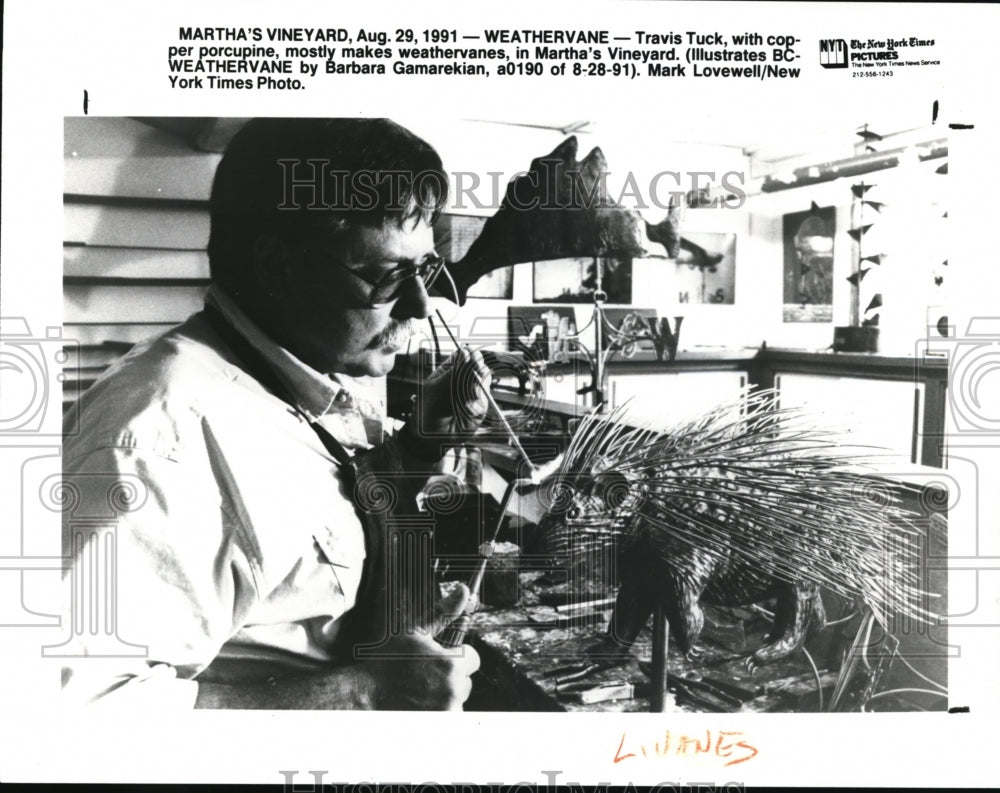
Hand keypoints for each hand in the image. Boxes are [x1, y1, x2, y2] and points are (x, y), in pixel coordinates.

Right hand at [363, 583, 480, 710]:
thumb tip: (463, 590)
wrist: (364, 695)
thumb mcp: (414, 631)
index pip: (473, 659)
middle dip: (450, 677)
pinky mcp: (438, 727)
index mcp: (451, 664)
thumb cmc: (388, 660)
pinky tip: (419, 704)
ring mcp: (446, 713)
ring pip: (458, 700)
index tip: (437, 659)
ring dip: (445, 696)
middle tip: (424, 676)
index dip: (456, 656)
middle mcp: (452, 691)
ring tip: (420, 691)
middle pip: (466, 682)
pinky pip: (449, 716)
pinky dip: (438, 712)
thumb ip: (443, 612)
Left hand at [411, 347, 491, 443]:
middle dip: (475, 370)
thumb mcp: (438, 387)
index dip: (470, 355)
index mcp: (449, 370)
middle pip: (477, 365)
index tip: (472, 356)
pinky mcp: (481, 404)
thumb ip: (456, 371)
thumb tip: (468, 351)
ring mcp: (473, 390)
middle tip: (472, 376)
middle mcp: (462, 378)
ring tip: (465, 399)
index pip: (464, 355)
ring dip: (476, 387)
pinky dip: (478, 402)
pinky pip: (485, 397)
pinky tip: (468, 408)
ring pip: (484, 379)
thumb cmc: (428, 410)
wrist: (433, 436)